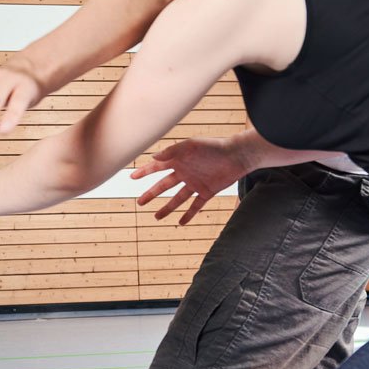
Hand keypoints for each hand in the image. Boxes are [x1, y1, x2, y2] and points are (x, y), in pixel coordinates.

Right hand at [132, 136, 250, 223]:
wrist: (237, 155)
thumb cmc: (213, 147)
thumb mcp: (189, 146)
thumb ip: (171, 151)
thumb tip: (153, 157)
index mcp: (179, 160)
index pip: (157, 167)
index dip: (144, 172)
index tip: (132, 178)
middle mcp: (185, 173)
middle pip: (164, 186)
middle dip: (151, 194)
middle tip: (140, 202)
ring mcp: (196, 183)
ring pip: (178, 199)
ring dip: (167, 208)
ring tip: (157, 217)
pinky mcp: (207, 192)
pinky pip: (196, 205)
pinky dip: (189, 214)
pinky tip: (181, 223)